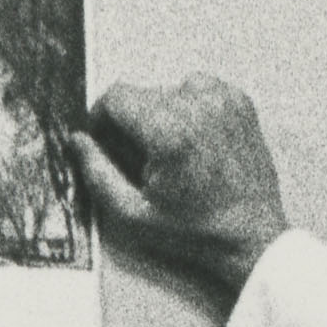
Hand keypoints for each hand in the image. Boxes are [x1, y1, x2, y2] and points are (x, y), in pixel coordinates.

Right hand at [75, 77, 296, 300]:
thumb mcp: (131, 214)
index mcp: (168, 130)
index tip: (104, 141)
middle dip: (132, 123)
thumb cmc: (193, 231)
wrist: (250, 236)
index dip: (101, 119)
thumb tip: (77, 140)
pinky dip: (189, 109)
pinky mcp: (238, 100)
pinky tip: (194, 142)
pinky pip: (197, 90)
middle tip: (145, 162)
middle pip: (141, 94)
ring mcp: (222, 98)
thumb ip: (96, 173)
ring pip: (167, 89)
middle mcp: (196, 104)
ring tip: (172, 153)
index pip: (115, 96)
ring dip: (161, 115)